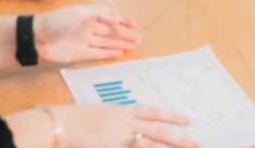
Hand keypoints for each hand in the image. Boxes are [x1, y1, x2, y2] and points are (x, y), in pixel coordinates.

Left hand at [33, 5, 140, 63]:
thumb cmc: (56, 21)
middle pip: (110, 30)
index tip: (136, 24)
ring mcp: (84, 40)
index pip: (111, 15)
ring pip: (106, 41)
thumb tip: (118, 17)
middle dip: (124, 33)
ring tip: (133, 45)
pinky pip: (97, 53)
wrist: (36, 38)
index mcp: (88, 13)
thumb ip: (100, 14)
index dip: (124, 19)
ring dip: (119, 43)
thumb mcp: (79, 12)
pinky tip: (118, 52)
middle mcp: (87, 26)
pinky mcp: (79, 53)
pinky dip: (108, 53)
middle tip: (138, 38)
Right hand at [53, 104, 197, 147]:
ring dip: (165, 147)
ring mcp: (117, 136)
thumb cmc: (75, 120)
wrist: (58, 123)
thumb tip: (131, 130)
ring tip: (185, 147)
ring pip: (147, 145)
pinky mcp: (109, 146)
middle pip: (157, 131)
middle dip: (179, 139)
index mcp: (122, 111)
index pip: (154, 112)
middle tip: (196, 143)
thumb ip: (118, 122)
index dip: (173, 116)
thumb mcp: (101, 116)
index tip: (189, 120)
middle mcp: (124, 122)